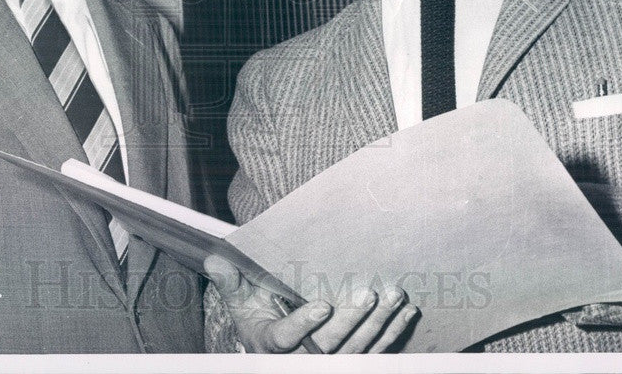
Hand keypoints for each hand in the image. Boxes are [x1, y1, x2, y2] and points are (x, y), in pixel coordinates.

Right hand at [204, 254, 418, 352]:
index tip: (321, 305)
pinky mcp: (350, 361)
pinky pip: (374, 353)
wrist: (272, 338)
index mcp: (271, 344)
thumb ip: (230, 280)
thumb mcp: (239, 298)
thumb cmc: (256, 312)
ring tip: (395, 297)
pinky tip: (407, 314)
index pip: (288, 339)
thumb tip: (214, 259)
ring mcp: (329, 363)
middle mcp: (302, 360)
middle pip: (331, 346)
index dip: (304, 324)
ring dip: (379, 325)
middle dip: (354, 320)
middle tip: (371, 293)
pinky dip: (393, 335)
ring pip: (357, 350)